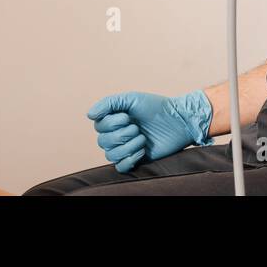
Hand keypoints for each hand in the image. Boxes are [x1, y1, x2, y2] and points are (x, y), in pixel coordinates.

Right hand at [87, 90, 212, 173]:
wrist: (177, 120)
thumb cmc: (155, 107)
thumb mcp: (130, 99)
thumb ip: (108, 103)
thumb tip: (88, 115)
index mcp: (114, 119)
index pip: (99, 126)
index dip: (111, 123)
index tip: (127, 116)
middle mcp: (117, 134)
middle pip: (103, 142)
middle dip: (122, 135)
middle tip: (138, 128)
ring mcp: (126, 147)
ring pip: (111, 155)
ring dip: (128, 146)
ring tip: (143, 138)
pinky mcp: (135, 159)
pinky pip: (120, 167)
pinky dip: (129, 159)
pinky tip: (142, 151)